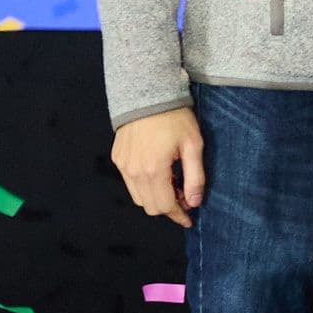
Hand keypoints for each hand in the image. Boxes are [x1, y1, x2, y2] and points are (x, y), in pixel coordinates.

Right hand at [113, 108, 205, 227]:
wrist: (148, 93)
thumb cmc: (175, 118)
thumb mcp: (193, 145)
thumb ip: (195, 177)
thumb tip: (194, 202)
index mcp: (154, 170)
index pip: (165, 206)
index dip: (178, 215)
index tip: (189, 219)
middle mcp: (134, 172)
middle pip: (150, 206)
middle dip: (168, 207)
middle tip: (184, 195)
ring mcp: (123, 165)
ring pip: (138, 197)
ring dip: (155, 197)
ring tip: (173, 183)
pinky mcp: (118, 158)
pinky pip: (130, 182)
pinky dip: (144, 185)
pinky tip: (159, 173)